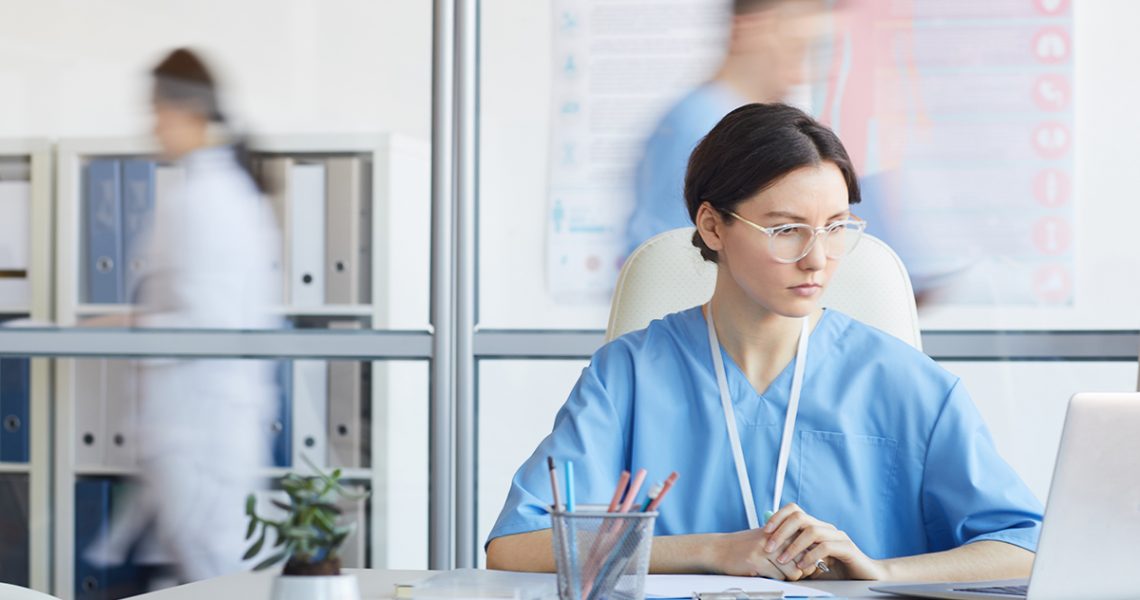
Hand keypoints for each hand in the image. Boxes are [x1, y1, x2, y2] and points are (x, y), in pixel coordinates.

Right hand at [709, 528, 804, 580]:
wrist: (720, 549)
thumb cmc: (746, 546)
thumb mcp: (769, 539)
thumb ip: (788, 544)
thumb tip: (812, 560)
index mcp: (780, 529)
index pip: (807, 545)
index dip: (808, 559)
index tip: (804, 564)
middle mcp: (775, 537)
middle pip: (803, 559)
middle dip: (802, 570)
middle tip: (793, 572)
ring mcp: (766, 549)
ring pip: (794, 571)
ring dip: (789, 577)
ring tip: (778, 573)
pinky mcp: (757, 561)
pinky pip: (778, 577)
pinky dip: (776, 579)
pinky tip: (766, 573)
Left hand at [761, 503, 886, 580]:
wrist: (863, 578)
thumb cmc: (834, 570)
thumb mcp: (808, 562)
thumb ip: (793, 555)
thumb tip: (767, 552)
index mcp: (816, 527)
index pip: (794, 511)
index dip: (778, 517)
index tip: (765, 531)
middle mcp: (826, 527)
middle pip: (799, 517)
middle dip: (781, 531)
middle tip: (769, 547)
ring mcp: (837, 536)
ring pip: (811, 530)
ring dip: (793, 545)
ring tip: (782, 559)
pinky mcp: (847, 548)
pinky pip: (825, 546)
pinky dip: (810, 555)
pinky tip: (802, 566)